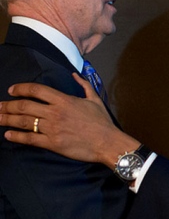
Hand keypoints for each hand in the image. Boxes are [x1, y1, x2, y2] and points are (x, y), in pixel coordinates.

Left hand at [0, 74, 138, 166]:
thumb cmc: (102, 122)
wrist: (107, 142)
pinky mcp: (53, 143)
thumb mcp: (95, 99)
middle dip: (7, 105)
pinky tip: (8, 134)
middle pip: (24, 106)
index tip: (11, 90)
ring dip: (7, 119)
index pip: (37, 90)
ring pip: (24, 121)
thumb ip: (83, 86)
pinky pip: (30, 139)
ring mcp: (53, 128)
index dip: (21, 89)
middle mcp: (55, 112)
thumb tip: (74, 75)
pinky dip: (17, 136)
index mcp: (64, 100)